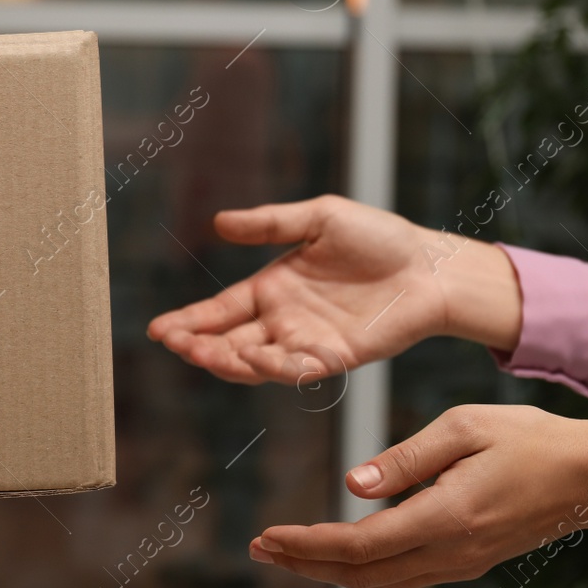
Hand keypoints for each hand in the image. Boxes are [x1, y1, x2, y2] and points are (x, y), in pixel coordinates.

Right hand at [147, 195, 520, 384]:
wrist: (429, 265)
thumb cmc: (378, 238)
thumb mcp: (319, 218)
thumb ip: (271, 224)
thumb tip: (218, 223)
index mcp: (272, 288)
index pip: (220, 311)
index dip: (189, 321)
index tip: (159, 329)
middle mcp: (283, 320)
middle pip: (229, 342)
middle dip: (199, 346)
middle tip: (177, 344)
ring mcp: (307, 342)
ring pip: (256, 363)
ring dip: (229, 361)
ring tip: (206, 352)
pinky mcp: (335, 358)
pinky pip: (297, 370)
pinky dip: (274, 368)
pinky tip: (255, 356)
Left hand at [247, 405, 587, 587]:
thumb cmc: (530, 438)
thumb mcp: (464, 427)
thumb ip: (405, 458)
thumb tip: (352, 485)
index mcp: (446, 516)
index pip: (360, 544)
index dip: (308, 544)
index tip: (269, 534)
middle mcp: (451, 551)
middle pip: (361, 576)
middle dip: (306, 564)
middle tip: (261, 545)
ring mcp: (460, 562)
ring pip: (381, 583)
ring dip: (329, 571)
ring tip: (288, 549)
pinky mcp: (467, 559)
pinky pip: (403, 576)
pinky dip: (361, 568)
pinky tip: (339, 549)